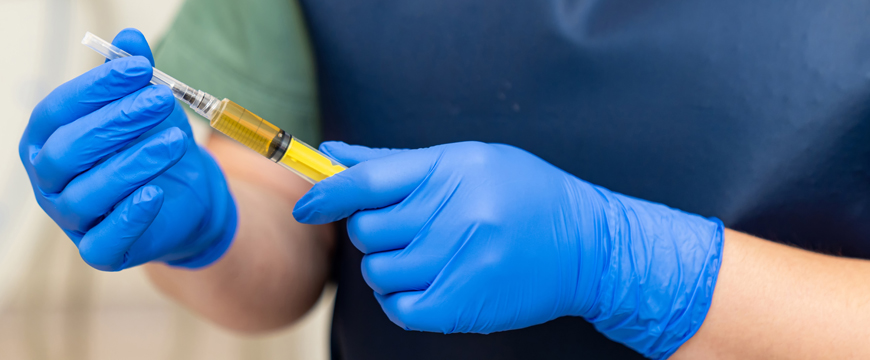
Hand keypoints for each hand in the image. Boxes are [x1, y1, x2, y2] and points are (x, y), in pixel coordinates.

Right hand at [19, 28, 235, 270]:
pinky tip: (156, 192)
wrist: (186, 196)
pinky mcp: (100, 251)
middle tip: (159, 100)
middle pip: (67, 152)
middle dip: (115, 122)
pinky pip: (104, 240)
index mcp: (47, 139)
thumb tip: (131, 38)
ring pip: (87, 193)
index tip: (140, 67)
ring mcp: (71, 219)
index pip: (57, 110)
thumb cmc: (154, 145)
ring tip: (175, 139)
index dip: (96, 87)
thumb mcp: (150, 108)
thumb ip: (137, 76)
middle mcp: (49, 180)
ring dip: (133, 162)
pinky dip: (129, 216)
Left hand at [293, 141, 722, 358]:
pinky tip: (425, 283)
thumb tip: (331, 154)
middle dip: (372, 231)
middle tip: (403, 228)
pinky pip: (400, 307)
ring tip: (421, 256)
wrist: (588, 245)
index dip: (325, 194)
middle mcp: (457, 213)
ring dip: (388, 266)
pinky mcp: (465, 304)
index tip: (307, 205)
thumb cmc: (524, 195)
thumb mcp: (467, 161)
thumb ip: (395, 162)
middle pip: (366, 230)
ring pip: (379, 271)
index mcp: (453, 169)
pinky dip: (401, 298)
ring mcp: (461, 261)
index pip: (367, 182)